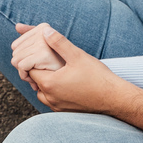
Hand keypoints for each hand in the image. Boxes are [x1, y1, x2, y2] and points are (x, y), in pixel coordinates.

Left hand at [17, 25, 136, 113]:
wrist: (114, 99)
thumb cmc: (97, 77)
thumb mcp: (78, 56)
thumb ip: (59, 42)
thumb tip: (45, 31)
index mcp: (49, 83)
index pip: (28, 69)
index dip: (32, 59)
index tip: (39, 52)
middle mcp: (49, 98)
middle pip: (34, 81)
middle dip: (38, 69)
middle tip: (45, 60)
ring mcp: (57, 106)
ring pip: (42, 92)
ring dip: (45, 82)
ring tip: (54, 71)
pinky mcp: (65, 111)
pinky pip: (52, 100)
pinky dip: (53, 92)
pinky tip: (63, 83)